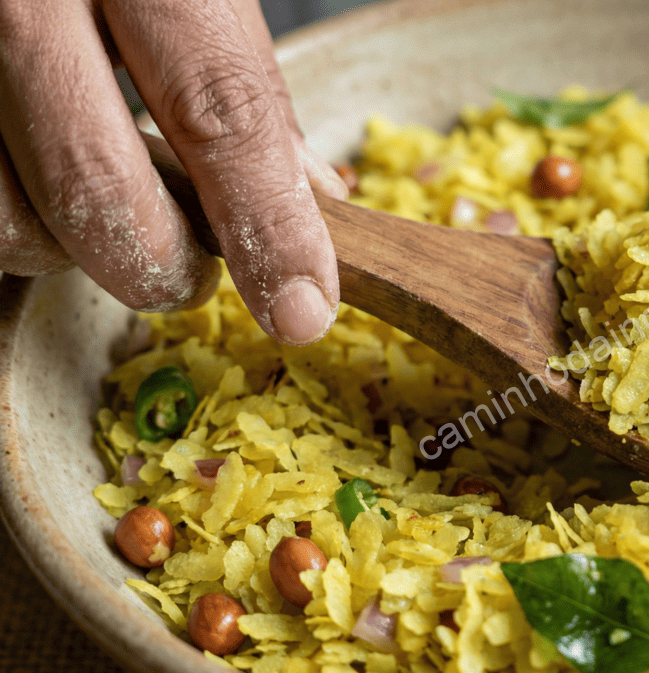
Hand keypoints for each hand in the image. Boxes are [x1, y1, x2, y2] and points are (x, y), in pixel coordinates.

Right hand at [0, 0, 347, 344]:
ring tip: (109, 210)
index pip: (220, 108)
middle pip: (95, 183)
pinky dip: (13, 215)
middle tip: (193, 277)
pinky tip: (40, 181)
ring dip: (69, 247)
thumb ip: (238, 75)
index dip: (266, 223)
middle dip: (160, 265)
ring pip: (5, 213)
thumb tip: (305, 193)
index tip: (300, 308)